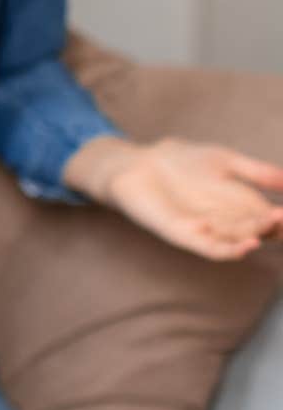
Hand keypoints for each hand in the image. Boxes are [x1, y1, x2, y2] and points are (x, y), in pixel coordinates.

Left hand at [70, 135, 282, 260]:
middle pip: (256, 233)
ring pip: (234, 243)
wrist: (140, 162)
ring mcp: (205, 232)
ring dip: (249, 238)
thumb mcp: (226, 162)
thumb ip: (257, 172)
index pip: (271, 221)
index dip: (282, 220)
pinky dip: (218, 247)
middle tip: (281, 216)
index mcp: (242, 210)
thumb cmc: (183, 162)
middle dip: (272, 227)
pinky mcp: (180, 233)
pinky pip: (204, 247)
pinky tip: (225, 235)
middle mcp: (227, 225)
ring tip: (263, 230)